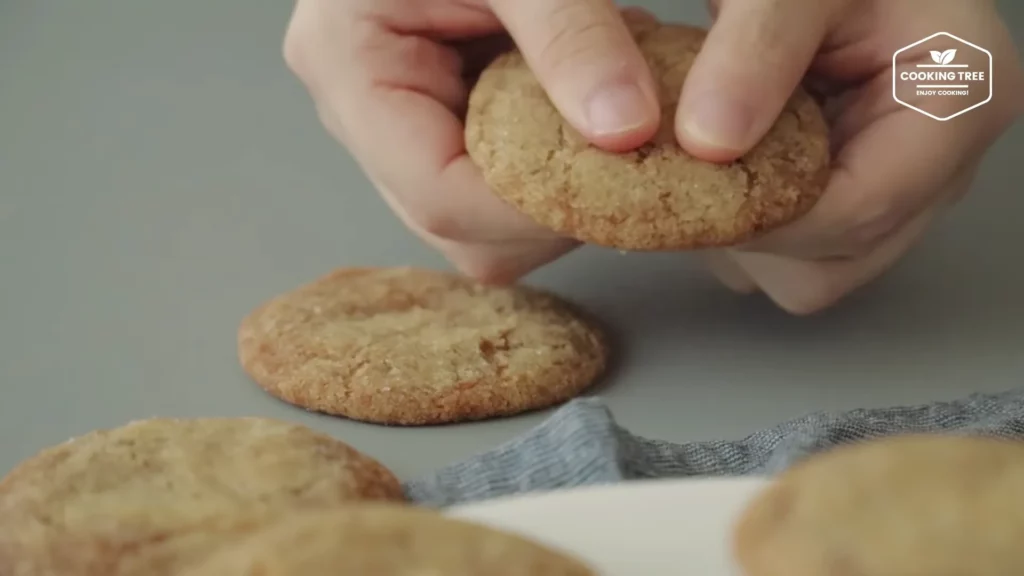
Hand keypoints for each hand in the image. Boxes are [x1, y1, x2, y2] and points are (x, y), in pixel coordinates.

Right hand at [282, 0, 664, 283]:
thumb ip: (570, 35)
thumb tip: (628, 131)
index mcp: (347, 62)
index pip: (439, 193)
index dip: (536, 208)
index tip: (625, 181)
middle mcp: (360, 111)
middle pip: (458, 226)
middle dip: (553, 207)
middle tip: (632, 154)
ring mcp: (394, 123)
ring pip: (481, 223)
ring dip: (560, 191)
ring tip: (610, 119)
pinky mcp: (433, 121)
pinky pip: (496, 185)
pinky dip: (556, 166)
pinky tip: (587, 113)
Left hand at [694, 0, 1023, 312]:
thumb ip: (758, 49)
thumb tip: (709, 142)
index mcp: (960, 103)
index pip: (862, 210)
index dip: (765, 218)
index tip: (690, 195)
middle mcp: (944, 163)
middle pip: (838, 256)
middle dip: (754, 230)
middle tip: (688, 173)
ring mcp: (904, 188)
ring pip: (814, 267)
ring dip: (745, 233)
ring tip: (706, 162)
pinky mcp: (861, 195)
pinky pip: (798, 250)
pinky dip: (748, 223)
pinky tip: (723, 168)